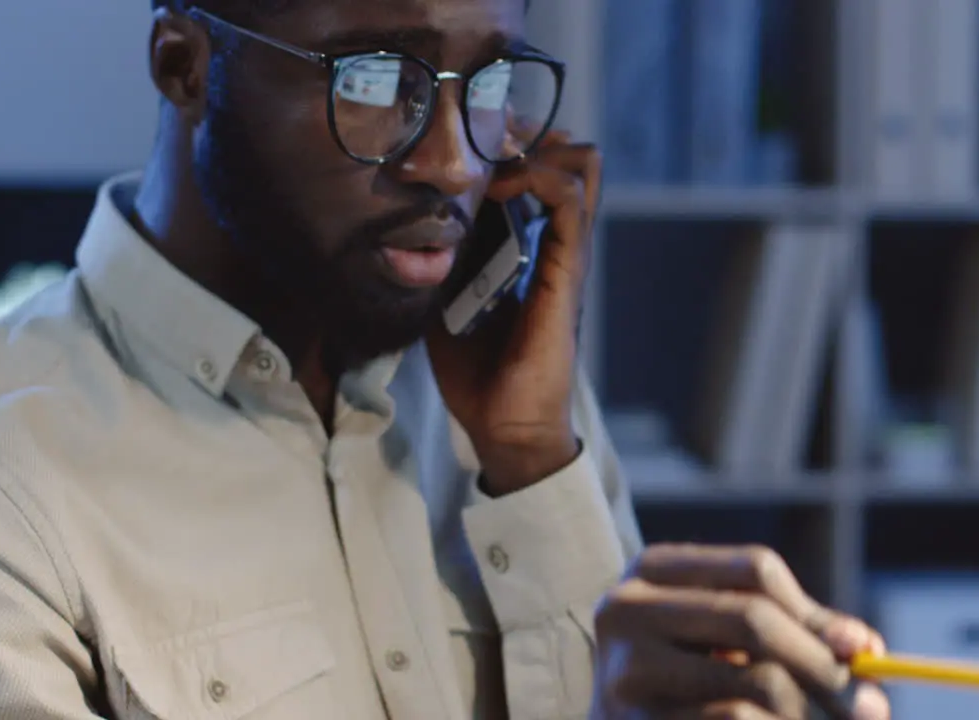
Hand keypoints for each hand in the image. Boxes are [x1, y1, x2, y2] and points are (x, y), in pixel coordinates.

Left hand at [425, 125, 601, 495]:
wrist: (505, 426)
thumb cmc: (476, 373)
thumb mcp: (443, 300)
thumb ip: (435, 262)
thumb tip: (397, 226)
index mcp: (531, 248)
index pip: (541, 170)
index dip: (511, 142)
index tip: (468, 135)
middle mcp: (556, 244)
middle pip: (571, 158)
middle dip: (528, 133)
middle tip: (487, 136)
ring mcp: (567, 254)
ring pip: (581, 166)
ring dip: (535, 148)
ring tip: (495, 155)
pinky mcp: (568, 271)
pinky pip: (569, 202)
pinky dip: (537, 177)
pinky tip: (500, 184)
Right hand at [591, 544, 890, 719]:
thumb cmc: (687, 682)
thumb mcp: (728, 641)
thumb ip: (794, 632)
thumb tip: (866, 647)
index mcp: (651, 569)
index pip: (755, 568)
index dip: (816, 611)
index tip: (866, 652)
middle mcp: (625, 608)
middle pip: (754, 618)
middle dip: (824, 666)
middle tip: (874, 709)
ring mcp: (623, 670)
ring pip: (755, 683)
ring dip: (802, 713)